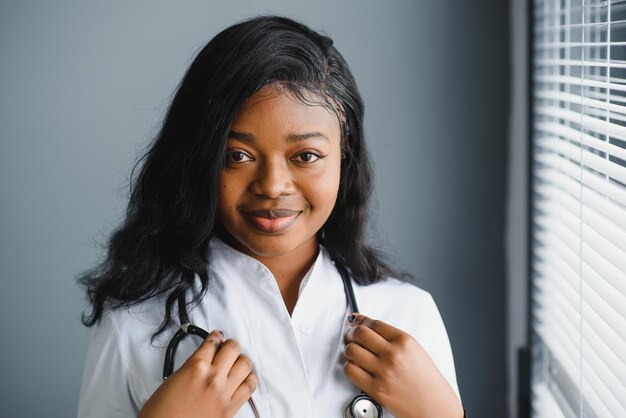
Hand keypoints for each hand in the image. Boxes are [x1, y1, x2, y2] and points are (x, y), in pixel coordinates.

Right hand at [138, 330, 256, 417]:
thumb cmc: (161, 412)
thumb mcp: (172, 380)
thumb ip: (190, 367)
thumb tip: (202, 361)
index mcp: (195, 367)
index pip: (213, 342)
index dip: (216, 337)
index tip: (217, 337)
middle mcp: (212, 377)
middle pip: (232, 348)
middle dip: (230, 345)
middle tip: (227, 347)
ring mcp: (224, 392)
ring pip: (245, 364)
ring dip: (242, 360)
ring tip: (237, 361)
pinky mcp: (231, 407)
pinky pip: (249, 387)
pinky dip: (250, 379)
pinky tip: (245, 377)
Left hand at [344, 314, 462, 417]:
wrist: (435, 407)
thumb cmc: (428, 382)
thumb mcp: (415, 351)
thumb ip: (393, 339)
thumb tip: (370, 328)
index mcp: (405, 341)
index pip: (374, 323)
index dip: (362, 321)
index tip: (357, 322)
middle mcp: (393, 354)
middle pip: (360, 333)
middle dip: (352, 333)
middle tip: (352, 336)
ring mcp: (383, 371)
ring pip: (352, 351)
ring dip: (350, 351)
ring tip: (355, 354)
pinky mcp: (375, 389)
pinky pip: (351, 371)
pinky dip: (350, 368)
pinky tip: (357, 368)